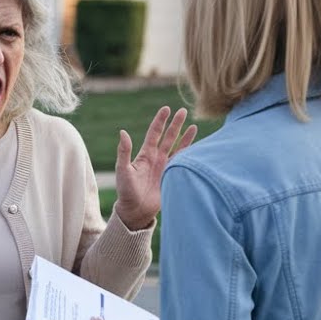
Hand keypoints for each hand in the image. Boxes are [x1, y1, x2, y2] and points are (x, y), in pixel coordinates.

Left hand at [113, 106, 197, 229]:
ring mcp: (166, 167)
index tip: (166, 109)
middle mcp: (157, 158)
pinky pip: (183, 162)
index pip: (154, 133)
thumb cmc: (126, 191)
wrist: (136, 211)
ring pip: (178, 148)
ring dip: (186, 137)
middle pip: (168, 137)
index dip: (160, 121)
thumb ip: (124, 152)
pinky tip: (198, 146)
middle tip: (183, 110)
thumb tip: (122, 132)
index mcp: (145, 154)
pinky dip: (190, 153)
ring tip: (193, 125)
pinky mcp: (173, 176)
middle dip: (175, 124)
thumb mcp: (123, 170)